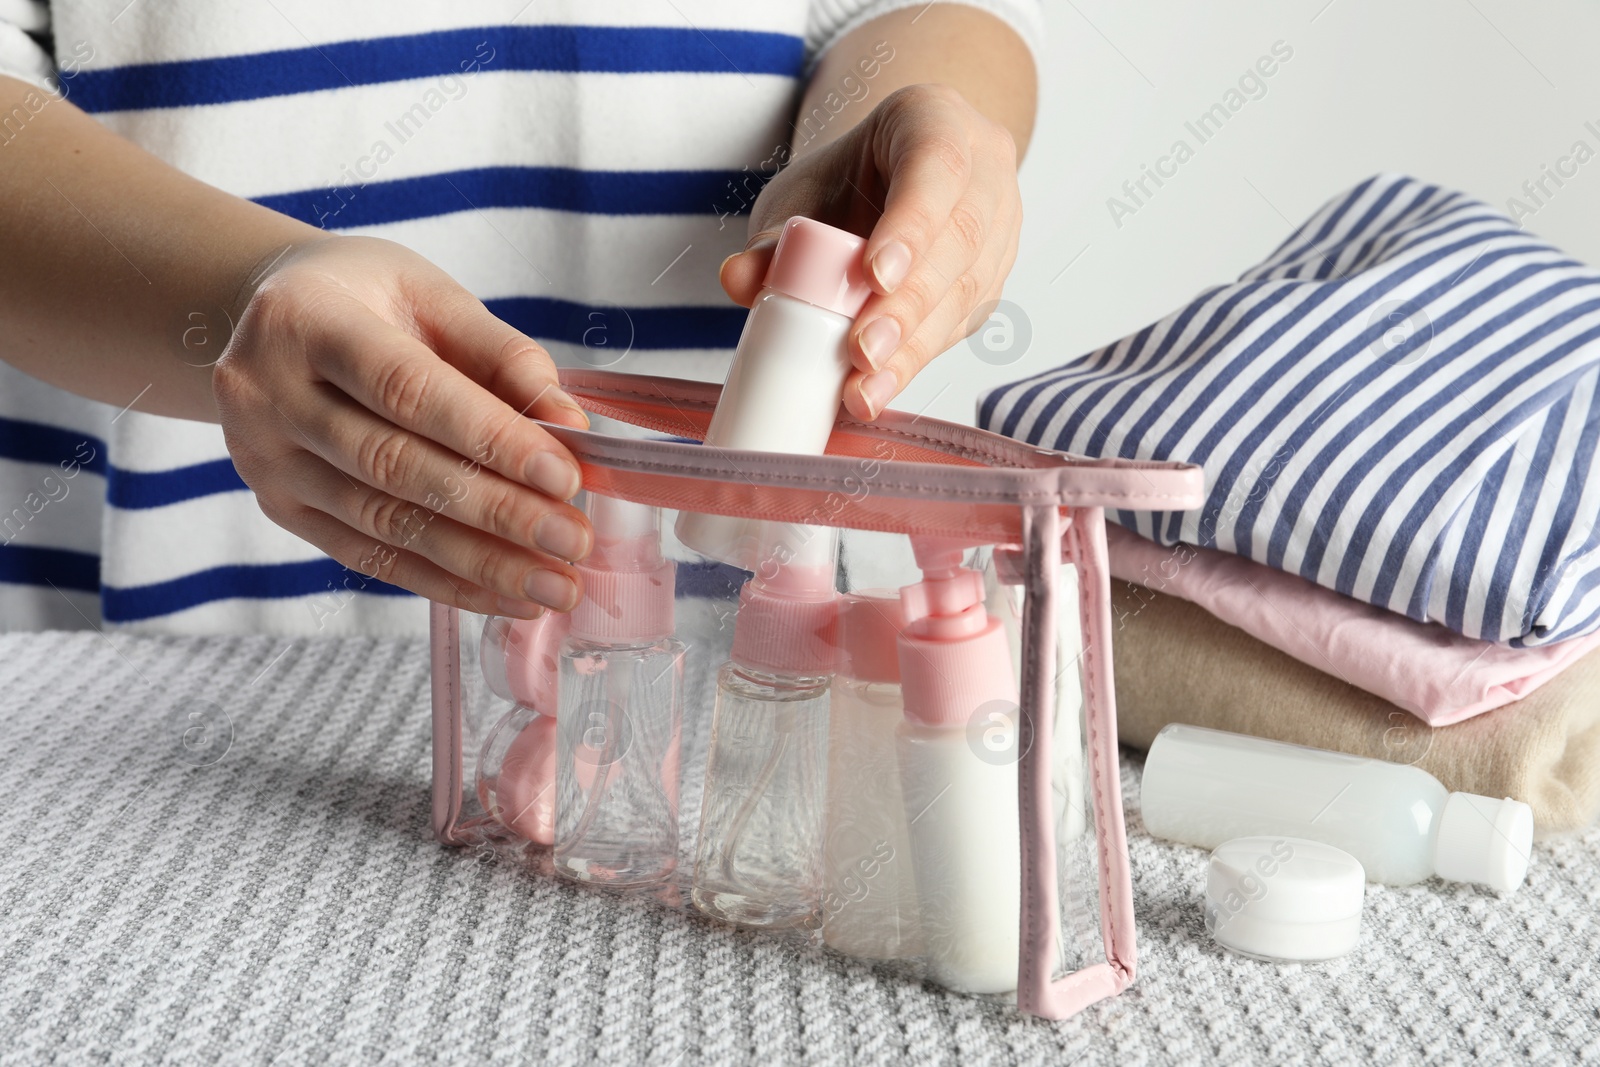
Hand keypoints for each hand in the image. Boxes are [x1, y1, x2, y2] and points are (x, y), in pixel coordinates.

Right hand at [213, 235, 592, 618]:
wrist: (268, 317)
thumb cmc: (365, 297)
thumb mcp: (431, 295)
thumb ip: (503, 354)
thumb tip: (569, 424)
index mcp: (305, 321)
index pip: (408, 390)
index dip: (491, 438)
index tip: (565, 477)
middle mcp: (269, 394)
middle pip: (395, 465)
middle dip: (497, 511)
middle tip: (571, 541)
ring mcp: (267, 460)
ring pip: (383, 523)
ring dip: (479, 562)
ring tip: (553, 585)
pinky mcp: (280, 509)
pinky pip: (368, 557)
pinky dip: (443, 583)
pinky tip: (503, 596)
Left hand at [719, 83, 1021, 419]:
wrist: (885, 186)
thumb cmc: (845, 183)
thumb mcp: (802, 194)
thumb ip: (773, 237)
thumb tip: (739, 279)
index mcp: (938, 120)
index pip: (938, 165)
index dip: (912, 224)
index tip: (874, 276)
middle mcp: (985, 170)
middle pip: (960, 238)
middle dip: (908, 305)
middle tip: (862, 351)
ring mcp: (999, 228)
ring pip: (969, 289)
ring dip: (914, 346)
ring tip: (865, 387)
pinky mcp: (991, 281)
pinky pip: (962, 322)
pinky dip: (917, 358)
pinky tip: (881, 387)